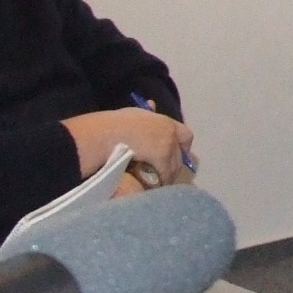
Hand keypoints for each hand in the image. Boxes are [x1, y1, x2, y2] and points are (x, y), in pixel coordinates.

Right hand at [65, 109, 193, 185]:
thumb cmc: (116, 123)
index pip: (186, 136)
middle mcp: (171, 136)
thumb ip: (147, 112)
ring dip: (167, 176)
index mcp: (166, 122)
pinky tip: (152, 187)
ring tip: (156, 183)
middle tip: (161, 173)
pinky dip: (159, 182)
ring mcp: (168, 150)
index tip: (176, 154)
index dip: (182, 147)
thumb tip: (152, 104)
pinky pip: (165, 176)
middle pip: (180, 156)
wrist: (106, 135)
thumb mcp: (134, 112)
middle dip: (173, 165)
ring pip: (174, 169)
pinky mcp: (162, 163)